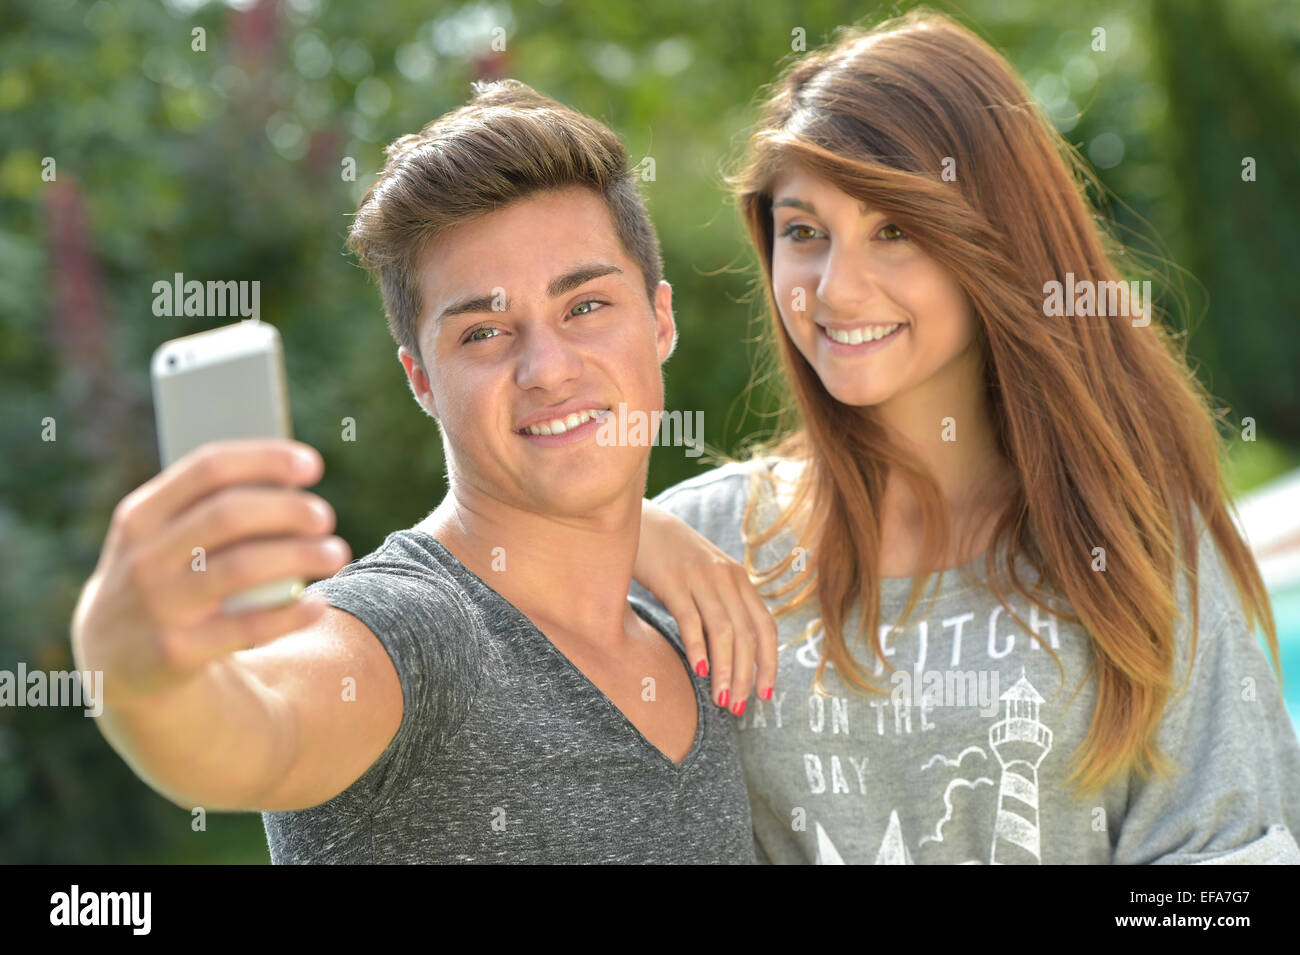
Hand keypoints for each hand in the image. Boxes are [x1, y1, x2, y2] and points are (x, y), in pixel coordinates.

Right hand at [70, 439, 351, 708]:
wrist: (115, 658)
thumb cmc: (164, 577)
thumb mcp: (161, 538)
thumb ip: (209, 506)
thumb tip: (293, 477)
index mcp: (141, 515)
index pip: (208, 469)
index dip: (266, 460)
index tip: (312, 466)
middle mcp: (143, 557)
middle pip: (229, 515)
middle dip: (288, 509)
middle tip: (325, 516)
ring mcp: (157, 606)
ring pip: (242, 568)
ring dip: (301, 556)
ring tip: (336, 553)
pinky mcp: (175, 652)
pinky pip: (246, 628)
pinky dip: (290, 614)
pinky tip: (318, 604)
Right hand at [636, 500, 777, 713]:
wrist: (638, 519)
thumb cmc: (670, 555)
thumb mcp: (705, 574)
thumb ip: (721, 602)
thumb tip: (730, 648)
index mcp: (738, 579)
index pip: (765, 627)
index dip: (768, 663)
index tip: (765, 694)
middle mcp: (725, 578)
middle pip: (746, 634)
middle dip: (745, 675)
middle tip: (738, 706)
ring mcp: (700, 578)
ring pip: (724, 632)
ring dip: (725, 670)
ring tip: (721, 700)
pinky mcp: (672, 580)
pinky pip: (691, 619)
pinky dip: (698, 647)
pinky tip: (698, 671)